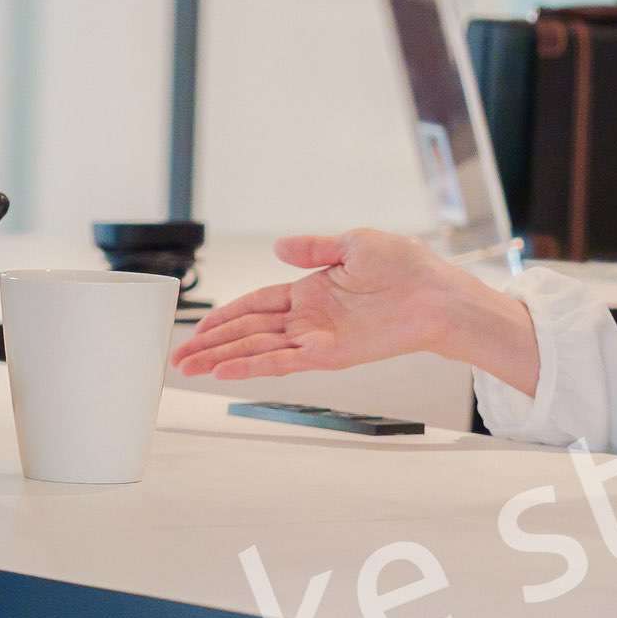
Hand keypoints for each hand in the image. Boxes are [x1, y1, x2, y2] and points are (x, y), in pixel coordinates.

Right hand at [171, 228, 540, 394]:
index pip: (255, 305)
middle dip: (211, 345)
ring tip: (188, 370)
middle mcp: (308, 319)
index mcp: (310, 292)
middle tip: (177, 358)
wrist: (439, 294)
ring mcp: (317, 339)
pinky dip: (253, 367)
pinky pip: (283, 362)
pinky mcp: (330, 354)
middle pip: (247, 333)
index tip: (197, 328)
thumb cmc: (408, 267)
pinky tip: (226, 373)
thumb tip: (277, 246)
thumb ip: (312, 248)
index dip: (224, 316)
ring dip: (222, 359)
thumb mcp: (353, 244)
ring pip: (257, 350)